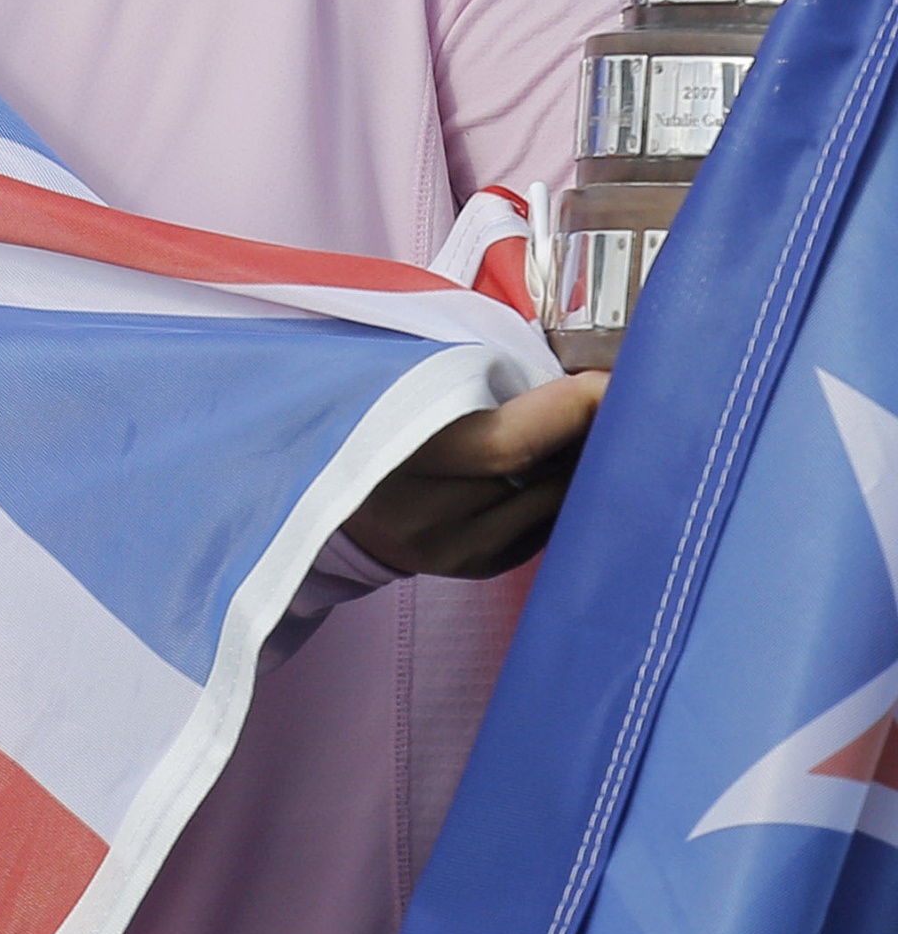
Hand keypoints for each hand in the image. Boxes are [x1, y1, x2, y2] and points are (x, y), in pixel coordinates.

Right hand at [343, 370, 606, 579]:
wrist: (309, 482)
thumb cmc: (362, 406)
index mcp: (396, 453)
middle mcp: (423, 514)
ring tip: (595, 422)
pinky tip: (563, 460)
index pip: (510, 441)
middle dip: (591, 431)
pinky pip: (539, 528)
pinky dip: (560, 491)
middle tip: (624, 395)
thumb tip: (568, 368)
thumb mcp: (395, 371)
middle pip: (539, 474)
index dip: (571, 407)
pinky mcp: (468, 565)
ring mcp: (447, 548)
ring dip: (581, 462)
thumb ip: (471, 371)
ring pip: (548, 505)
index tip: (614, 377)